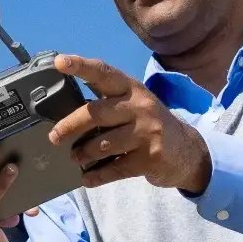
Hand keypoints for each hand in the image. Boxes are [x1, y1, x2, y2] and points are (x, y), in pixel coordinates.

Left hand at [49, 56, 210, 192]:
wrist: (187, 150)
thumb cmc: (148, 124)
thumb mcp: (133, 105)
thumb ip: (106, 104)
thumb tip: (64, 117)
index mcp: (131, 88)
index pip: (104, 73)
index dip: (81, 66)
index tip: (60, 62)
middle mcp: (140, 106)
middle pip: (96, 112)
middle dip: (70, 126)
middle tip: (54, 137)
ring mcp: (147, 132)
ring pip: (103, 144)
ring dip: (83, 154)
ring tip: (76, 157)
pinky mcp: (150, 157)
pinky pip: (115, 168)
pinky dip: (97, 176)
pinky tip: (87, 179)